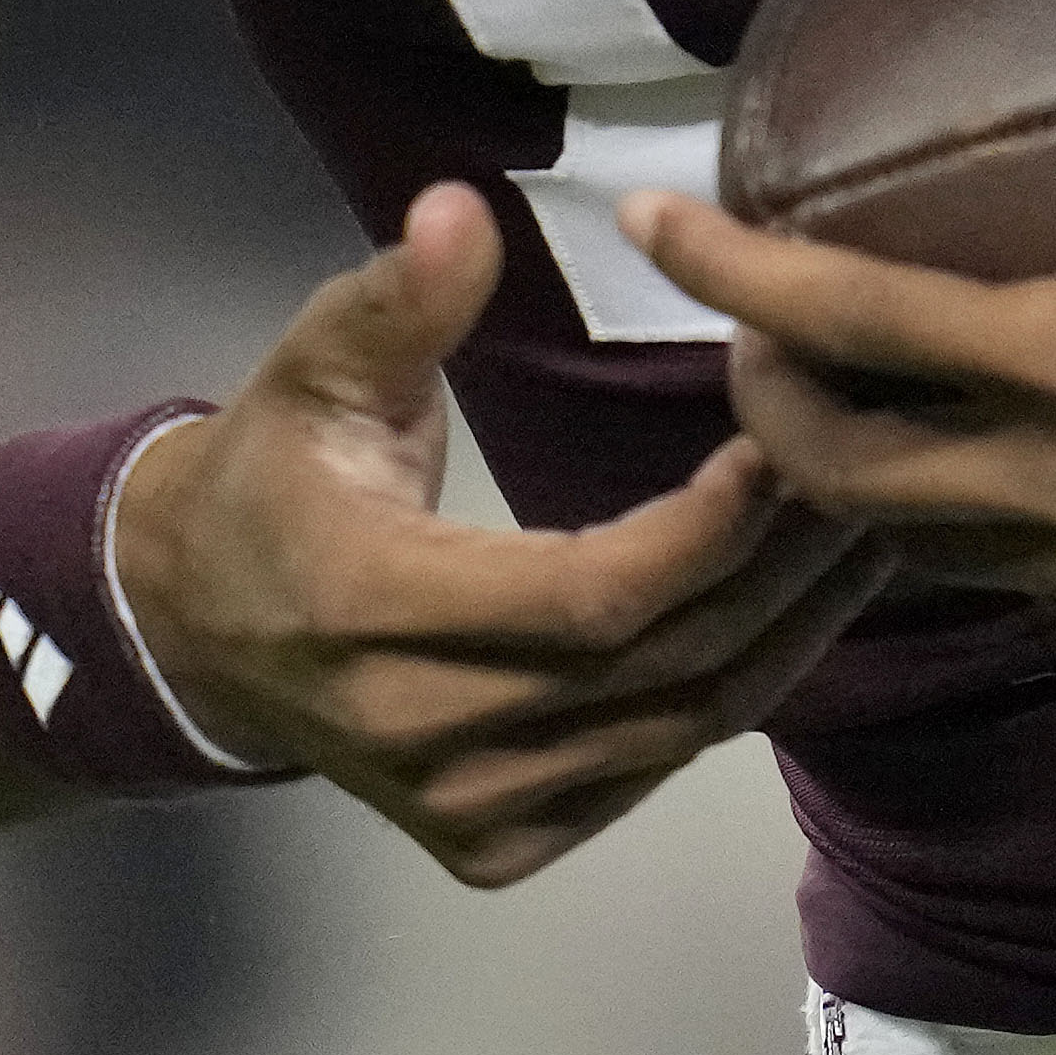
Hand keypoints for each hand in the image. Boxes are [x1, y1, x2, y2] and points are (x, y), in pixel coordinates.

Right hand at [115, 183, 886, 885]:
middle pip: (661, 672)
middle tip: (860, 464)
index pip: (590, 599)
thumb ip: (398, 300)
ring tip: (860, 528)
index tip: (780, 437)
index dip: (706, 531)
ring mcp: (470, 813)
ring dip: (787, 632)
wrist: (196, 632)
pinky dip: (735, 690)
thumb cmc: (271, 478)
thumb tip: (464, 208)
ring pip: (680, 733)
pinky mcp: (500, 847)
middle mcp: (430, 741)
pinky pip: (655, 769)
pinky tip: (790, 609)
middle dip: (780, 571)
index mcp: (374, 615)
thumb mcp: (311, 367)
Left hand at [622, 0, 1055, 687]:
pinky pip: (1050, 600)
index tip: (646, 226)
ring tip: (855, 396)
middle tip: (753, 327)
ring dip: (875, 480)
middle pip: (850, 478)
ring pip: (941, 553)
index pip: (856, 327)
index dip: (731, 278)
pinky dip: (1001, 539)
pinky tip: (1023, 476)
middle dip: (770, 401)